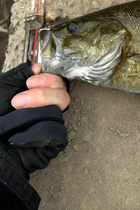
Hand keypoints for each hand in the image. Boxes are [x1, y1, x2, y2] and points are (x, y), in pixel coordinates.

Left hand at [0, 63, 69, 178]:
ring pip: (59, 111)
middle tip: (20, 99)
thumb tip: (38, 67)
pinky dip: (38, 127)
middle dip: (43, 93)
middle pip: (63, 95)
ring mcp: (51, 125)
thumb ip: (20, 75)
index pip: (58, 83)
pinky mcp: (53, 142)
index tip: (31, 81)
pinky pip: (56, 130)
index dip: (50, 78)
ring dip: (37, 107)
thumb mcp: (4, 88)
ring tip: (16, 110)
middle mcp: (47, 109)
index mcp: (39, 95)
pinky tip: (23, 129)